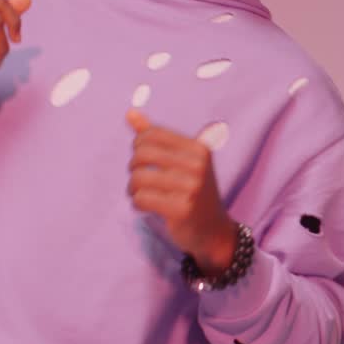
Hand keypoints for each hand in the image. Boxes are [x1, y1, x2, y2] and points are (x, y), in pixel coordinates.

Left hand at [126, 110, 235, 274]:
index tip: (144, 161)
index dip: (138, 146)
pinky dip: (137, 203)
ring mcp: (191, 188)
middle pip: (142, 154)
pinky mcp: (181, 209)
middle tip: (139, 179)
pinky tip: (145, 206)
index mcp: (199, 148)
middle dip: (133, 168)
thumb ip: (155, 137)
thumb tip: (130, 113)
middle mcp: (198, 165)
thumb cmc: (193, 192)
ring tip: (140, 194)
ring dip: (132, 188)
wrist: (214, 230)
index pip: (152, 134)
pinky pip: (142, 198)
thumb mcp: (181, 161)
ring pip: (138, 178)